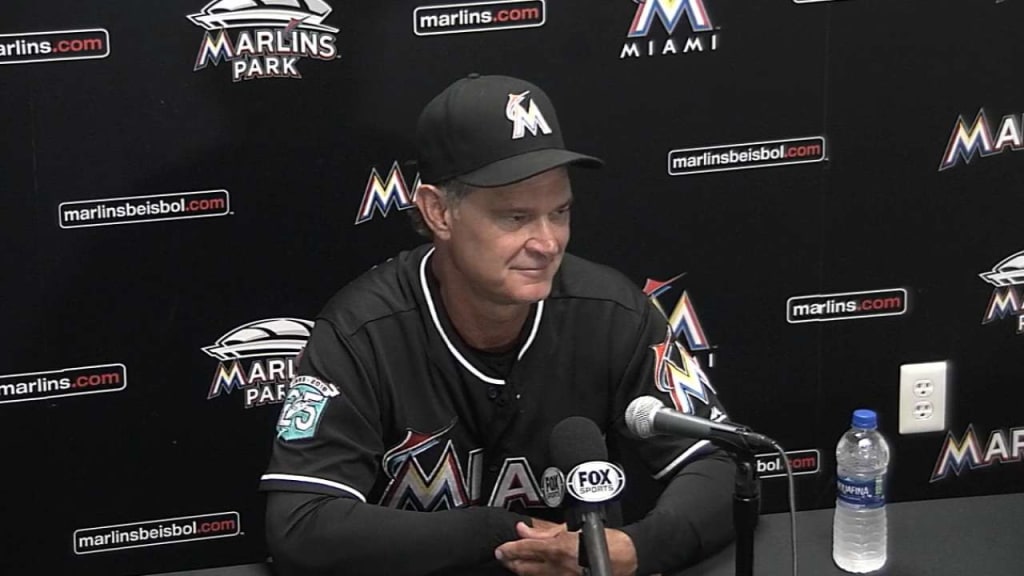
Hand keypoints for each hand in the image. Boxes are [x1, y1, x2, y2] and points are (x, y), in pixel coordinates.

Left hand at [495, 520, 637, 575]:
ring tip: (517, 562)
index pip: (524, 550)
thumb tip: (524, 529)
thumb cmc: (605, 541)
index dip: (509, 550)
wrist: (625, 558)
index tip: (500, 550)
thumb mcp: (572, 529)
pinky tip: (536, 570)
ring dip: (523, 569)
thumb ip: (545, 531)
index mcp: (558, 550)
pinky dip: (538, 574)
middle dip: (511, 562)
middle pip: (524, 568)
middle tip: (504, 556)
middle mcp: (557, 568)